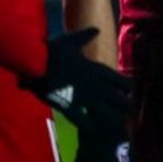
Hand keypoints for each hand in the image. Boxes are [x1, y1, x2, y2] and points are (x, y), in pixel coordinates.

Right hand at [30, 28, 132, 143]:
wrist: (34, 61)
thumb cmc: (51, 50)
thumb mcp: (71, 41)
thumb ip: (85, 36)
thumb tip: (96, 29)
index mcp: (95, 69)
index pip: (120, 81)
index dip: (126, 88)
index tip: (128, 91)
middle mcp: (93, 84)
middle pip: (118, 99)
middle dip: (124, 105)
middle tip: (127, 111)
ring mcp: (82, 96)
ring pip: (106, 112)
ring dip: (112, 118)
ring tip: (117, 124)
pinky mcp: (68, 105)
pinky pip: (83, 120)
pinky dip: (90, 127)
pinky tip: (95, 132)